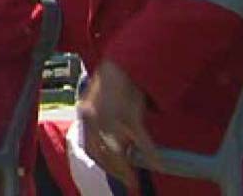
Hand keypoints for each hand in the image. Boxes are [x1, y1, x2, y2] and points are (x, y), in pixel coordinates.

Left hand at [78, 60, 159, 189]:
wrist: (124, 60)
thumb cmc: (113, 79)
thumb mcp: (97, 99)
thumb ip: (98, 119)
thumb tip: (109, 140)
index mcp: (85, 114)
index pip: (89, 147)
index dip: (102, 163)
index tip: (113, 172)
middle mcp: (93, 118)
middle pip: (101, 153)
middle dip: (115, 170)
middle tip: (128, 182)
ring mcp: (110, 117)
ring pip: (117, 151)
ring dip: (127, 168)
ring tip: (135, 180)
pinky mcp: (129, 115)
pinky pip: (140, 140)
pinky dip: (149, 153)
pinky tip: (157, 163)